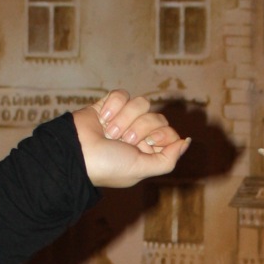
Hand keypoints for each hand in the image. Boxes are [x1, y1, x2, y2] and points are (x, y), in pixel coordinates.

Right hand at [74, 92, 190, 188]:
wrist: (76, 153)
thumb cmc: (109, 165)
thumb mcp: (142, 168)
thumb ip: (168, 159)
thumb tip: (186, 141)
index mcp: (148, 151)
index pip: (170, 132)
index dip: (161, 134)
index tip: (147, 143)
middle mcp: (137, 134)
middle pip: (157, 116)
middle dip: (140, 128)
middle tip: (123, 140)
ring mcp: (123, 118)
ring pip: (141, 103)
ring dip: (124, 119)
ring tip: (109, 132)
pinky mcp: (108, 105)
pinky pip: (122, 94)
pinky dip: (113, 106)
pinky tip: (102, 119)